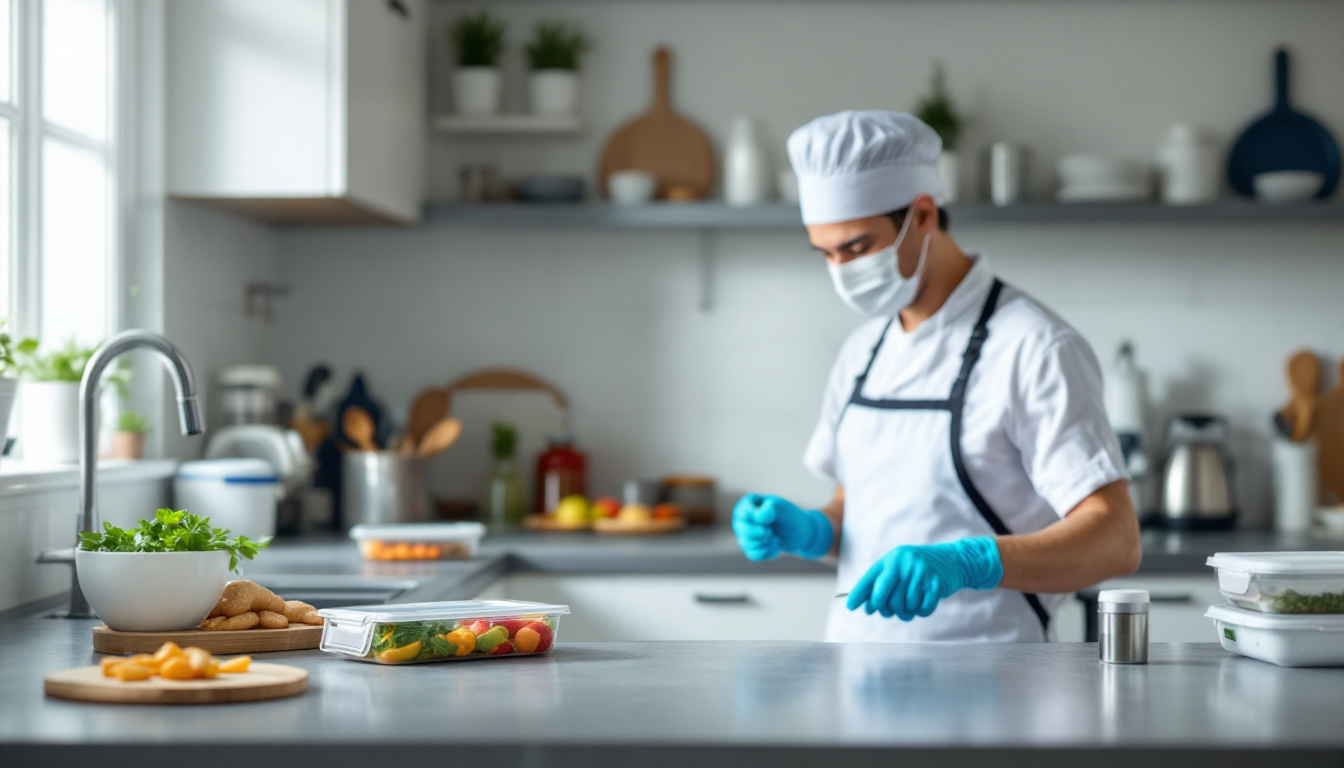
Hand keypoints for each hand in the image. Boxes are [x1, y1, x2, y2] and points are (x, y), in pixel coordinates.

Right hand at [732, 494, 831, 560]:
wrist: (800, 533)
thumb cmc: (790, 517)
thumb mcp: (782, 509)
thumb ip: (769, 510)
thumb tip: (756, 517)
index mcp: (749, 503)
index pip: (742, 512)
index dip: (753, 519)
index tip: (769, 521)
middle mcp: (744, 518)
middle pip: (741, 529)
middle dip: (758, 533)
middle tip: (771, 532)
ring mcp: (745, 533)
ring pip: (745, 543)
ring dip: (764, 543)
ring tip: (776, 539)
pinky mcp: (751, 548)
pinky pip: (752, 554)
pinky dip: (767, 552)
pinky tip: (775, 546)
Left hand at [845, 538, 1002, 620]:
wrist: (952, 560)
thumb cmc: (918, 568)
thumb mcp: (899, 569)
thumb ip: (882, 585)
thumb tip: (867, 608)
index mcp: (891, 560)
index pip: (870, 580)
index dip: (859, 595)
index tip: (851, 607)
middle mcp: (903, 564)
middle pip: (884, 598)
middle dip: (885, 610)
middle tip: (890, 611)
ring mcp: (920, 572)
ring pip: (904, 607)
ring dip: (906, 612)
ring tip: (911, 605)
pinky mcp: (936, 583)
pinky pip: (922, 609)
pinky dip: (922, 611)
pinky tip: (923, 603)